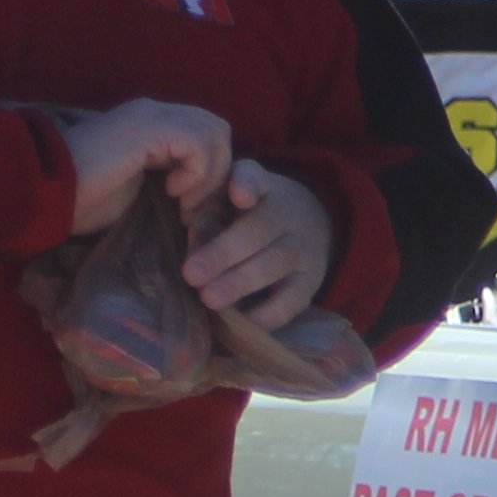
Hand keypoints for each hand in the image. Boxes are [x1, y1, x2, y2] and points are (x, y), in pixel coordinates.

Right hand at [58, 97, 232, 235]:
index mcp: (149, 123)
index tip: (189, 206)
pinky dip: (196, 172)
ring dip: (208, 174)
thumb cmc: (80, 199)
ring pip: (214, 131)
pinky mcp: (148, 128)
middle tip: (191, 205)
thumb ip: (166, 180)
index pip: (204, 132)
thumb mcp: (135, 190)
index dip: (209, 170)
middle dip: (217, 170)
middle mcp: (153, 111)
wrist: (45, 192)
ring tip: (182, 201)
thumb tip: (195, 196)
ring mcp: (150, 115)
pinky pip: (198, 142)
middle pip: (216, 127)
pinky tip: (171, 191)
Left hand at [183, 161, 334, 325]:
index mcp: (261, 186)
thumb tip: (186, 227)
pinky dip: (268, 312)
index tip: (238, 195)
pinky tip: (241, 320)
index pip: (254, 176)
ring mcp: (303, 249)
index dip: (247, 184)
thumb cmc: (250, 215)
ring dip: (240, 283)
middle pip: (259, 230)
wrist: (310, 226)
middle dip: (223, 254)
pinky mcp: (310, 282)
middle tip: (191, 274)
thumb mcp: (230, 197)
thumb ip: (207, 206)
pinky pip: (293, 300)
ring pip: (275, 264)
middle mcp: (286, 213)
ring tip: (208, 299)